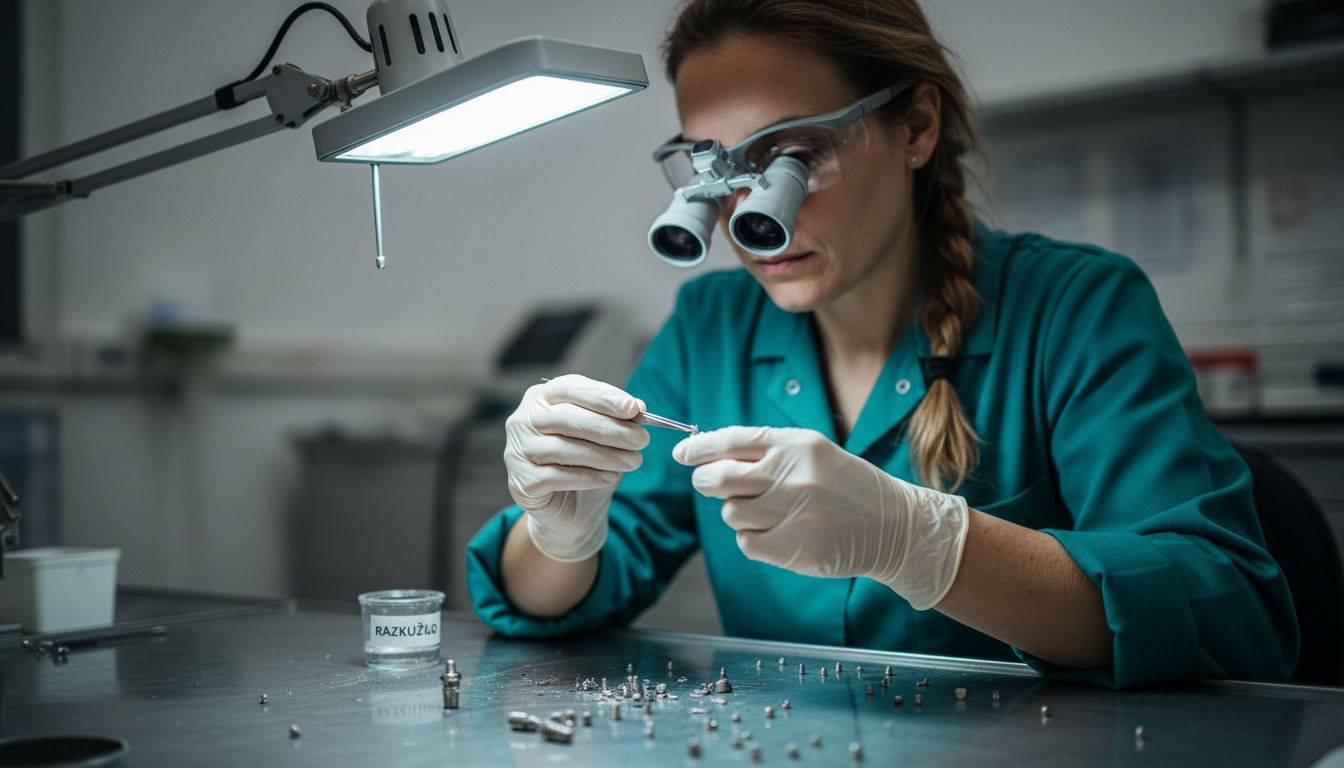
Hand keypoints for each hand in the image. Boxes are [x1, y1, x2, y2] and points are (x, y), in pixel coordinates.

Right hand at [504, 374, 649, 561]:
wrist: (573, 509)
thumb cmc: (589, 463)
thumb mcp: (606, 436)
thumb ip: (616, 419)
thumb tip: (637, 408)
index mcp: (541, 398)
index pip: (569, 388)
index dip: (602, 397)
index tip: (633, 408)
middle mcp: (523, 420)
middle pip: (567, 418)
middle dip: (610, 429)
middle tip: (642, 439)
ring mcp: (517, 451)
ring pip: (562, 448)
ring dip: (604, 455)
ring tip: (633, 462)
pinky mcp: (521, 481)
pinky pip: (555, 477)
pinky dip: (587, 476)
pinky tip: (610, 478)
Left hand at [673, 426, 967, 609]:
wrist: (892, 525)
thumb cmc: (845, 485)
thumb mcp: (812, 452)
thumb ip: (765, 450)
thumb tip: (708, 455)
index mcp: (796, 444)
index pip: (732, 440)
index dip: (699, 447)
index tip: (681, 453)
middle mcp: (792, 475)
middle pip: (719, 478)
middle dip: (706, 481)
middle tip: (712, 484)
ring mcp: (791, 513)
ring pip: (730, 513)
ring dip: (739, 512)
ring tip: (769, 511)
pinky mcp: (791, 547)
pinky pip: (746, 542)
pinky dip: (753, 538)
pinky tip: (779, 532)